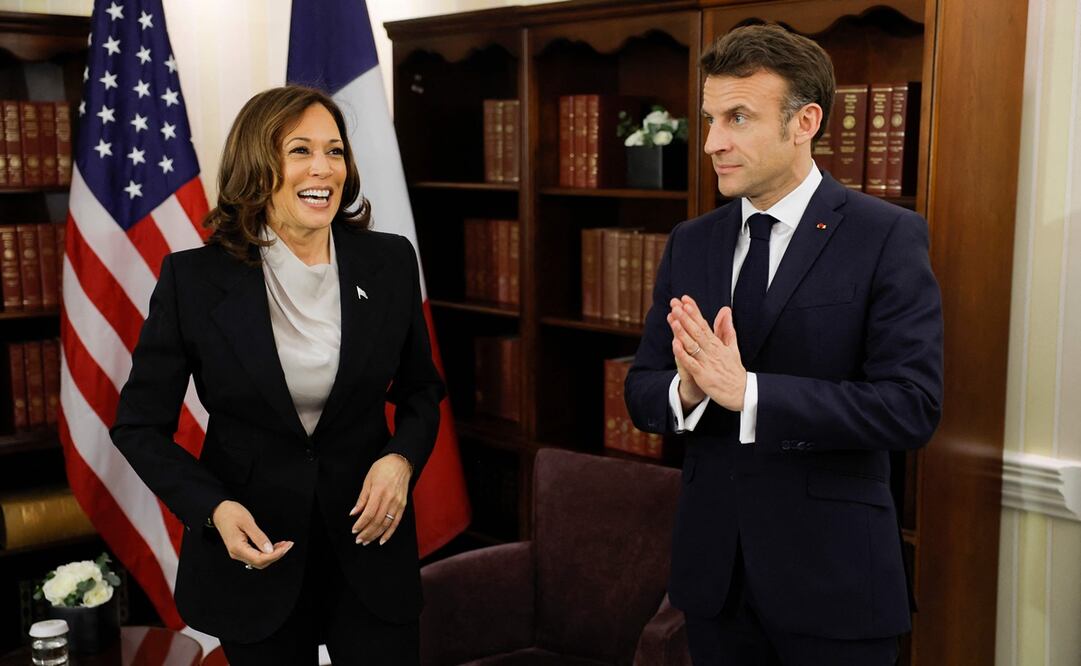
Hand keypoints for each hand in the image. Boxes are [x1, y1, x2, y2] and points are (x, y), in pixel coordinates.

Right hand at [211, 500, 292, 569]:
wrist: (219, 511)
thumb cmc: (231, 513)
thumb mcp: (247, 522)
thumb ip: (259, 537)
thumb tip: (269, 550)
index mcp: (237, 547)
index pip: (259, 559)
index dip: (275, 555)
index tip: (285, 547)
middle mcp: (237, 553)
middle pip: (260, 562)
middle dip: (276, 555)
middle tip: (288, 545)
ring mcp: (238, 552)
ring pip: (259, 560)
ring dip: (273, 555)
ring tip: (284, 545)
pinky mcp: (241, 549)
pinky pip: (256, 555)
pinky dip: (267, 552)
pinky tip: (275, 546)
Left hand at [350, 454, 411, 545]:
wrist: (400, 462)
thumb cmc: (382, 468)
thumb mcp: (368, 480)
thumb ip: (362, 499)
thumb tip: (354, 513)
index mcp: (379, 492)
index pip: (368, 513)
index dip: (361, 524)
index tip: (354, 530)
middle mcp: (389, 499)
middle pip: (377, 521)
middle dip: (367, 533)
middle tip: (359, 540)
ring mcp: (397, 503)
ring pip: (386, 524)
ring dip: (376, 535)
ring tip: (367, 540)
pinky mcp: (403, 505)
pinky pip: (396, 522)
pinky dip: (389, 533)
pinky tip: (382, 540)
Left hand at [667, 296, 746, 411]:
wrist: (742, 392)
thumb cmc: (735, 371)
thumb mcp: (732, 347)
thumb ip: (727, 329)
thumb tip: (725, 310)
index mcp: (717, 344)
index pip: (704, 324)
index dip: (694, 312)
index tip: (685, 300)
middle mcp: (712, 351)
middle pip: (697, 331)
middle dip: (686, 317)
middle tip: (675, 304)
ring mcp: (707, 362)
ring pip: (693, 344)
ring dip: (682, 331)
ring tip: (673, 318)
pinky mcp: (703, 375)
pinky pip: (691, 363)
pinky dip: (683, 354)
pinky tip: (675, 343)